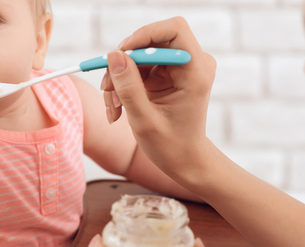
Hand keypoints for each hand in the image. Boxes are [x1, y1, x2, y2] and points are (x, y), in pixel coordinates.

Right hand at [100, 17, 217, 184]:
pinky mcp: (166, 73)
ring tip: (112, 108)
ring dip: (119, 79)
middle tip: (107, 89)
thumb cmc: (171, 146)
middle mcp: (191, 63)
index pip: (174, 29)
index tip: (120, 53)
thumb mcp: (144, 120)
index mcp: (196, 71)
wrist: (184, 160)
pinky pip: (137, 68)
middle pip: (150, 42)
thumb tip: (113, 55)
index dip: (144, 35)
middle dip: (124, 64)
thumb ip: (128, 87)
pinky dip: (122, 86)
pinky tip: (117, 108)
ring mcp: (178, 67)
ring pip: (138, 56)